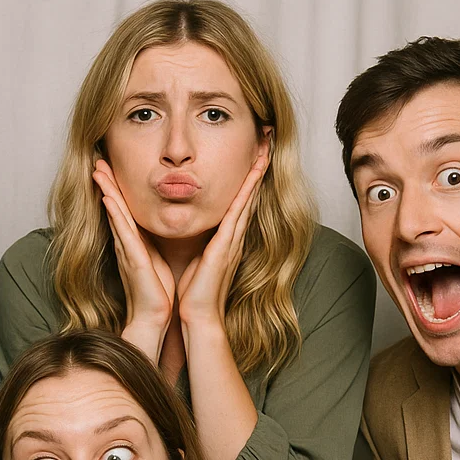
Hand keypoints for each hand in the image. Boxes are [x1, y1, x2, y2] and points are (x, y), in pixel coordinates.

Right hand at [92, 159, 174, 358]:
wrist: (155, 317)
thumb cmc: (157, 291)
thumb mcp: (157, 259)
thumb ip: (153, 243)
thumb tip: (159, 227)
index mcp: (135, 243)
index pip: (124, 210)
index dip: (116, 189)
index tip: (111, 168)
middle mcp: (127, 244)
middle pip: (114, 207)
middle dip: (106, 184)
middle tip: (97, 161)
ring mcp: (127, 251)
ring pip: (115, 215)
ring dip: (106, 192)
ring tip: (98, 171)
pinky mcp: (133, 260)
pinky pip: (123, 233)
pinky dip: (115, 215)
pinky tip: (108, 199)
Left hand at [176, 154, 265, 330]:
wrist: (199, 317)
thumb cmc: (194, 293)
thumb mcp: (196, 259)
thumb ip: (200, 242)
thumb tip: (195, 227)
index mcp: (226, 240)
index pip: (238, 202)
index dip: (246, 178)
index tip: (251, 155)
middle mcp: (233, 238)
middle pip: (248, 195)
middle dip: (257, 168)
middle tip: (266, 141)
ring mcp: (232, 242)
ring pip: (247, 200)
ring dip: (256, 174)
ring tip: (264, 149)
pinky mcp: (226, 248)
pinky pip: (237, 215)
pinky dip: (246, 194)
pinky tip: (251, 177)